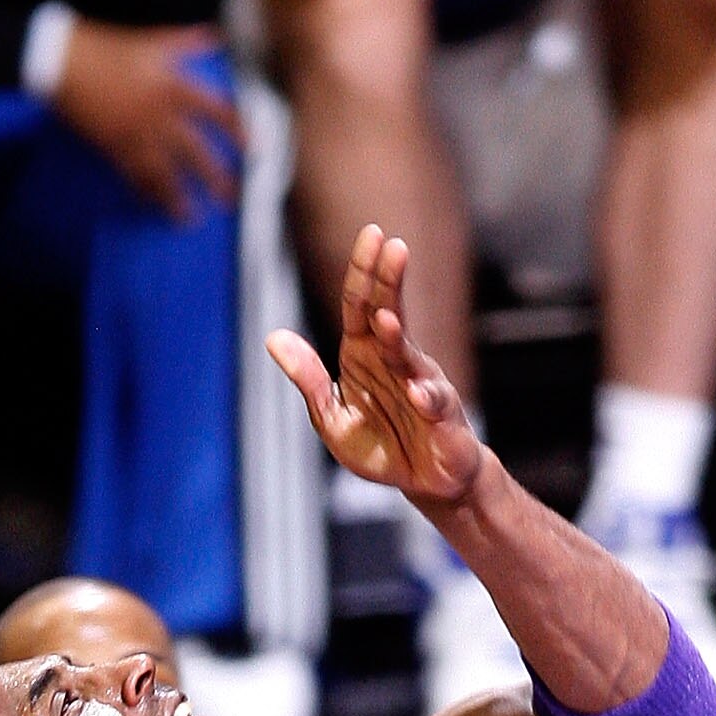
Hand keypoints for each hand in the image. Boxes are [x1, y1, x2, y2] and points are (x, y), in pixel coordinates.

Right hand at [52, 22, 240, 220]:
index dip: (237, 129)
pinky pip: (134, 175)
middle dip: (214, 177)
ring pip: (163, 172)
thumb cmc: (109, 49)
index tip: (253, 148)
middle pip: (193, 151)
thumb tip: (215, 36)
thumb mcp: (151, 41)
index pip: (214, 110)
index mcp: (171, 85)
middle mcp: (157, 114)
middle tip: (232, 198)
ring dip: (179, 197)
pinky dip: (146, 193)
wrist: (66, 63)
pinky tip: (156, 207)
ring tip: (193, 218)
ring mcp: (135, 134)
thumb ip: (186, 43)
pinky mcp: (113, 147)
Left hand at [268, 225, 483, 506]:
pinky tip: (416, 392)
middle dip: (390, 281)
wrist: (425, 481)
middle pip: (390, 313)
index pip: (361, 305)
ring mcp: (421, 382)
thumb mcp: (331, 418)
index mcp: (364, 354)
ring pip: (408, 354)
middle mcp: (395, 359)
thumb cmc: (380, 445)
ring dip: (398, 339)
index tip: (371, 234)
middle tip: (392, 246)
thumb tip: (274, 337)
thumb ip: (307, 381)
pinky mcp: (441, 414)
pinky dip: (424, 397)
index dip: (364, 271)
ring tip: (387, 320)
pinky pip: (432, 402)